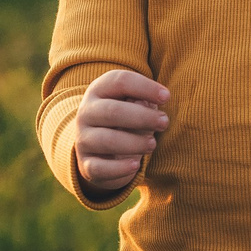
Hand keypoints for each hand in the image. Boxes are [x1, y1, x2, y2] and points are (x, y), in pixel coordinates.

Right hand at [75, 68, 170, 192]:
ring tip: (153, 144)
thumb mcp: (133, 104)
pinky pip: (100, 167)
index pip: (120, 81)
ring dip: (134, 143)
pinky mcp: (86, 164)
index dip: (145, 87)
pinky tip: (136, 165)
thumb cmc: (125, 119)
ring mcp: (83, 139)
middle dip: (143, 117)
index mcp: (99, 90)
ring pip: (107, 140)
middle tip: (164, 122)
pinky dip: (119, 168)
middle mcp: (86, 112)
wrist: (98, 147)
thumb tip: (149, 105)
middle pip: (113, 111)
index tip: (167, 97)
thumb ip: (144, 100)